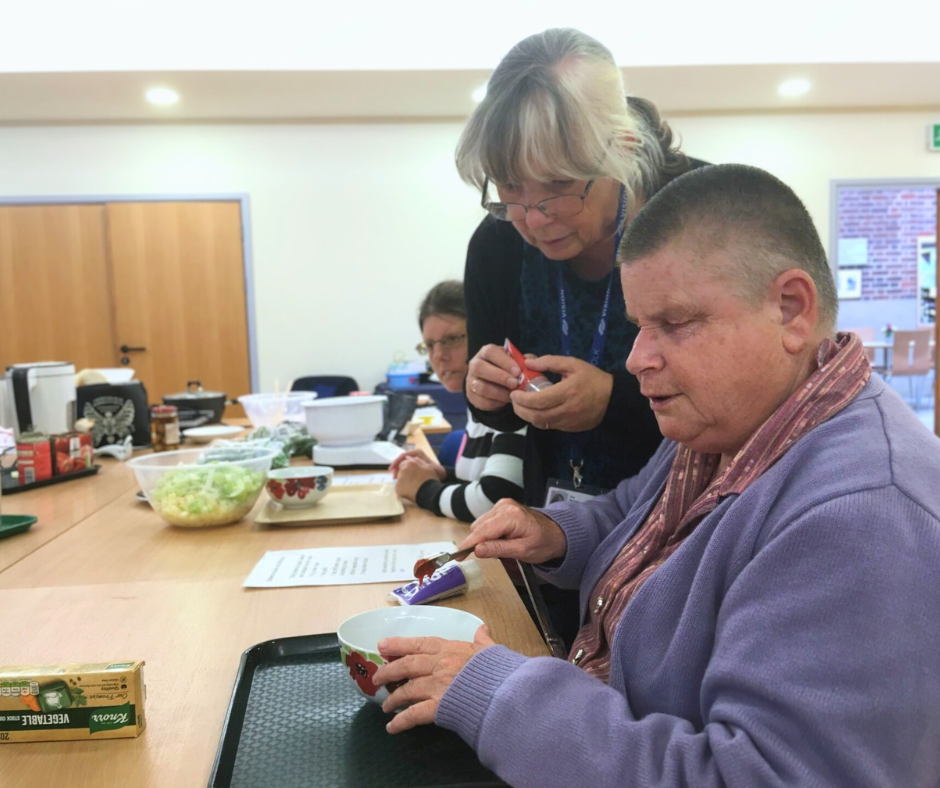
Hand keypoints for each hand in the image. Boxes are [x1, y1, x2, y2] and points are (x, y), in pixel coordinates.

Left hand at [374, 624, 495, 732]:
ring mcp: (437, 685)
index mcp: (451, 648)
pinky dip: (400, 721)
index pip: (420, 643)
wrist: (507, 693)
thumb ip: (483, 641)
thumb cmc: (500, 671)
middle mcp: (440, 664)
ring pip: (407, 689)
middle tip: (377, 678)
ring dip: (394, 698)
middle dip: (389, 671)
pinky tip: (391, 728)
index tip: (382, 645)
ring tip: (385, 706)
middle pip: (407, 665)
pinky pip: (414, 714)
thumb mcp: (491, 650)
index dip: (399, 644)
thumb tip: (482, 629)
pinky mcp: (439, 707)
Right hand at [390, 449, 444, 480]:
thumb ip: (417, 464)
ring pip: (402, 464)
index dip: (396, 462)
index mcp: (417, 453)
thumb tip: (405, 462)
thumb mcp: (428, 467)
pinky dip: (402, 472)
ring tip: (395, 478)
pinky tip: (400, 478)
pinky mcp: (414, 466)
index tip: (392, 469)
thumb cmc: (436, 471)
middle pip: (401, 460)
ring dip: (398, 470)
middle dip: (396, 467)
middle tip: (393, 476)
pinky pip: (405, 468)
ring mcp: (414, 460)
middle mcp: (414, 455)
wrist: (443, 476)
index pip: (403, 456)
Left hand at [395, 457, 442, 501]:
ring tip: (412, 487)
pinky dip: (403, 489)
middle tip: (413, 481)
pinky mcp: (398, 488)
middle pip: (401, 471)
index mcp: (410, 463)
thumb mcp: (427, 467)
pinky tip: (410, 491)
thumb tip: (409, 458)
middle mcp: (403, 470)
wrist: (429, 493)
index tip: (412, 473)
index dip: (408, 468)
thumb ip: (418, 461)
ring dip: (404, 481)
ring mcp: (399, 479)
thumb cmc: (430, 479)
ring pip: (400, 479)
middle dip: (405, 474)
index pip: (404, 463)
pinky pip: (399, 487)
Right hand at [457, 499, 566, 563]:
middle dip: (478, 542)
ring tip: (500, 546)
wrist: (555, 533)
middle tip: (486, 556)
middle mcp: (504, 506)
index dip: (469, 544)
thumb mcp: (522, 551)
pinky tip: (500, 538)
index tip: (458, 555)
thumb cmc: (542, 543)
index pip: (482, 531)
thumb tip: (477, 550)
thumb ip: (498, 549)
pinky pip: (486, 521)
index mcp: (511, 516)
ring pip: (480, 524)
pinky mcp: (501, 507)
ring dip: (483, 538)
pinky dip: (488, 532)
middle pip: (479, 527)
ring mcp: (502, 505)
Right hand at [466, 344, 520, 411]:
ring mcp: (471, 380)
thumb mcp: (516, 363)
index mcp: (486, 352)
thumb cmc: (508, 370)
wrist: (497, 387)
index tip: (518, 371)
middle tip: (515, 383)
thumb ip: (523, 361)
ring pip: (480, 386)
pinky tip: (505, 400)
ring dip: (498, 392)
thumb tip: (529, 362)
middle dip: (499, 376)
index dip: (504, 361)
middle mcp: (475, 364)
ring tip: (512, 394)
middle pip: (479, 367)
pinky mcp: (472, 395)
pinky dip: (496, 402)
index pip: (490, 352)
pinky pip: (482, 400)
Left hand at [509, 355, 613, 431]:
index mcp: (567, 392)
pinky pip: (550, 426)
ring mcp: (569, 422)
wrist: (613, 399)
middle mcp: (567, 410)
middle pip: (536, 416)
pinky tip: (537, 411)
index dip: (522, 399)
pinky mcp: (571, 428)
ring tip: (522, 406)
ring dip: (528, 416)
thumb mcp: (573, 364)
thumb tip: (529, 362)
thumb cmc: (592, 378)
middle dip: (520, 410)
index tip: (514, 393)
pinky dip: (539, 420)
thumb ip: (550, 361)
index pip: (538, 400)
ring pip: (541, 424)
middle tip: (514, 401)